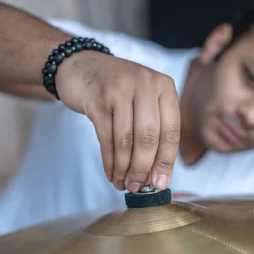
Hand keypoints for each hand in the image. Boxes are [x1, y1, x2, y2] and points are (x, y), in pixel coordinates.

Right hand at [55, 51, 180, 192]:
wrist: (82, 65)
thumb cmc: (119, 90)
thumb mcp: (144, 101)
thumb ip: (153, 132)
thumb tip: (155, 176)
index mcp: (164, 87)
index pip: (171, 131)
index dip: (166, 161)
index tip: (160, 184)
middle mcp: (145, 84)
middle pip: (149, 137)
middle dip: (143, 167)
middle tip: (137, 187)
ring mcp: (121, 89)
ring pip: (126, 140)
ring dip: (124, 168)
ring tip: (123, 184)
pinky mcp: (98, 98)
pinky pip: (106, 138)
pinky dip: (109, 161)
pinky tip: (111, 173)